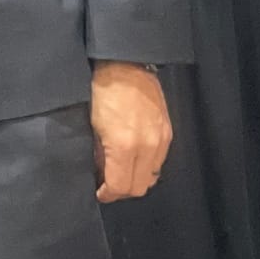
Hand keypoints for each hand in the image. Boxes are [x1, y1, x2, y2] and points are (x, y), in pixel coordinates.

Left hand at [91, 61, 172, 201]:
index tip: (99, 193)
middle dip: (122, 190)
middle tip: (107, 184)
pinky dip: (146, 166)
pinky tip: (133, 157)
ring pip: (152, 176)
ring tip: (119, 171)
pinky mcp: (168, 132)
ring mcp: (161, 139)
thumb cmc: (101, 91)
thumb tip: (100, 171)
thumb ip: (98, 153)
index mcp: (124, 145)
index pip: (121, 186)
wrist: (126, 64)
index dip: (109, 194)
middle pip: (140, 187)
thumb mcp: (91, 124)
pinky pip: (159, 161)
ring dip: (136, 179)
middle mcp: (148, 146)